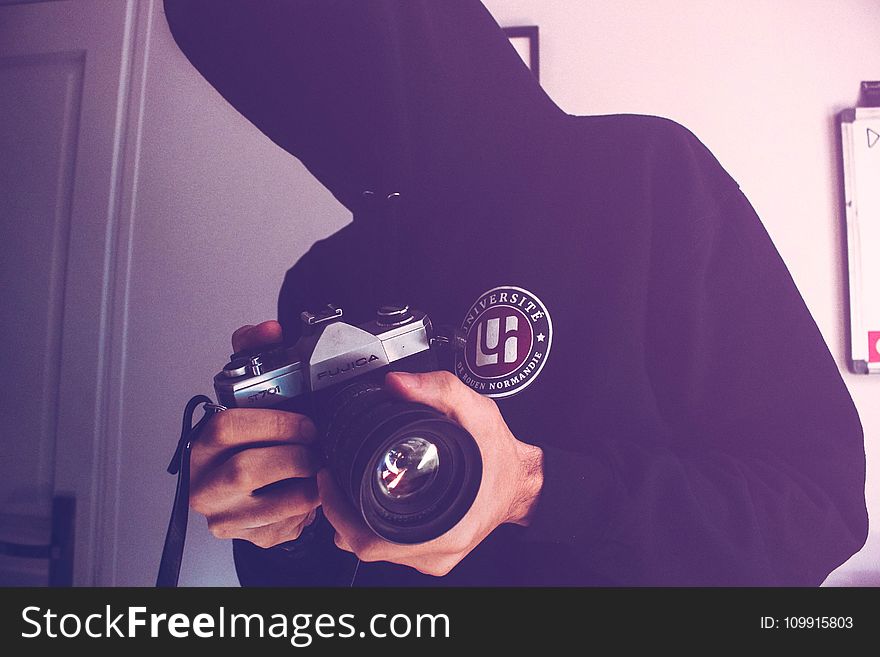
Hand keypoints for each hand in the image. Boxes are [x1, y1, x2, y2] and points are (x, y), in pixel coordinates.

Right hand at [190, 320, 321, 547]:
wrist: (250, 488)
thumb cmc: (252, 438)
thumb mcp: (249, 393)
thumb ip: (255, 351)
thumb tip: (269, 329)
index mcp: (202, 442)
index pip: (227, 427)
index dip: (273, 422)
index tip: (304, 423)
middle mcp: (204, 483)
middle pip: (248, 469)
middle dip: (294, 455)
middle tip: (315, 448)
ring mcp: (225, 516)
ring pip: (277, 503)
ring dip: (309, 483)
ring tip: (317, 469)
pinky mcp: (251, 539)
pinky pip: (290, 526)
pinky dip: (310, 507)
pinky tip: (312, 491)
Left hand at [319, 370, 543, 576]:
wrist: (523, 482)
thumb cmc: (501, 456)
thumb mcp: (476, 411)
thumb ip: (437, 390)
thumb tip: (396, 384)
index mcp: (445, 526)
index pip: (369, 541)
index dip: (338, 513)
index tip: (329, 482)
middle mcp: (438, 549)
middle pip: (364, 547)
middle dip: (340, 513)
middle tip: (332, 480)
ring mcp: (435, 555)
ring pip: (375, 549)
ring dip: (355, 520)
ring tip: (346, 488)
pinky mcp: (433, 552)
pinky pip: (391, 547)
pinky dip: (373, 525)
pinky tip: (370, 502)